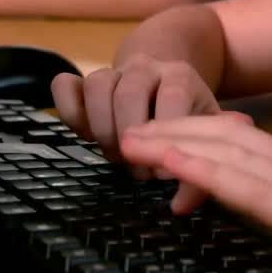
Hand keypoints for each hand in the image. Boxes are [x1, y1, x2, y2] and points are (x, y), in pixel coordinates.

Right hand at [51, 52, 221, 190]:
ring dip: (101, 127)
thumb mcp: (206, 131)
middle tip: (137, 169)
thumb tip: (181, 205)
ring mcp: (113, 71)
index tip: (163, 173)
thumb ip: (203, 163)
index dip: (165, 138)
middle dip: (129, 136)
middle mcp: (146, 67)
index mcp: (180, 76)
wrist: (168, 78)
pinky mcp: (86, 80)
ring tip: (114, 155)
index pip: (172, 98)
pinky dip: (68, 109)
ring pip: (97, 85)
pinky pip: (65, 84)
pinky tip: (84, 135)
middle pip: (129, 93)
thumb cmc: (189, 114)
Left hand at [119, 114, 271, 272]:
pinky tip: (170, 164)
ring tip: (128, 138)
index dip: (203, 138)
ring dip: (174, 144)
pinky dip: (204, 171)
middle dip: (175, 132)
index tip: (165, 136)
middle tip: (126, 128)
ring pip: (229, 156)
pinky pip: (251, 189)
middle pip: (229, 142)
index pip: (251, 151)